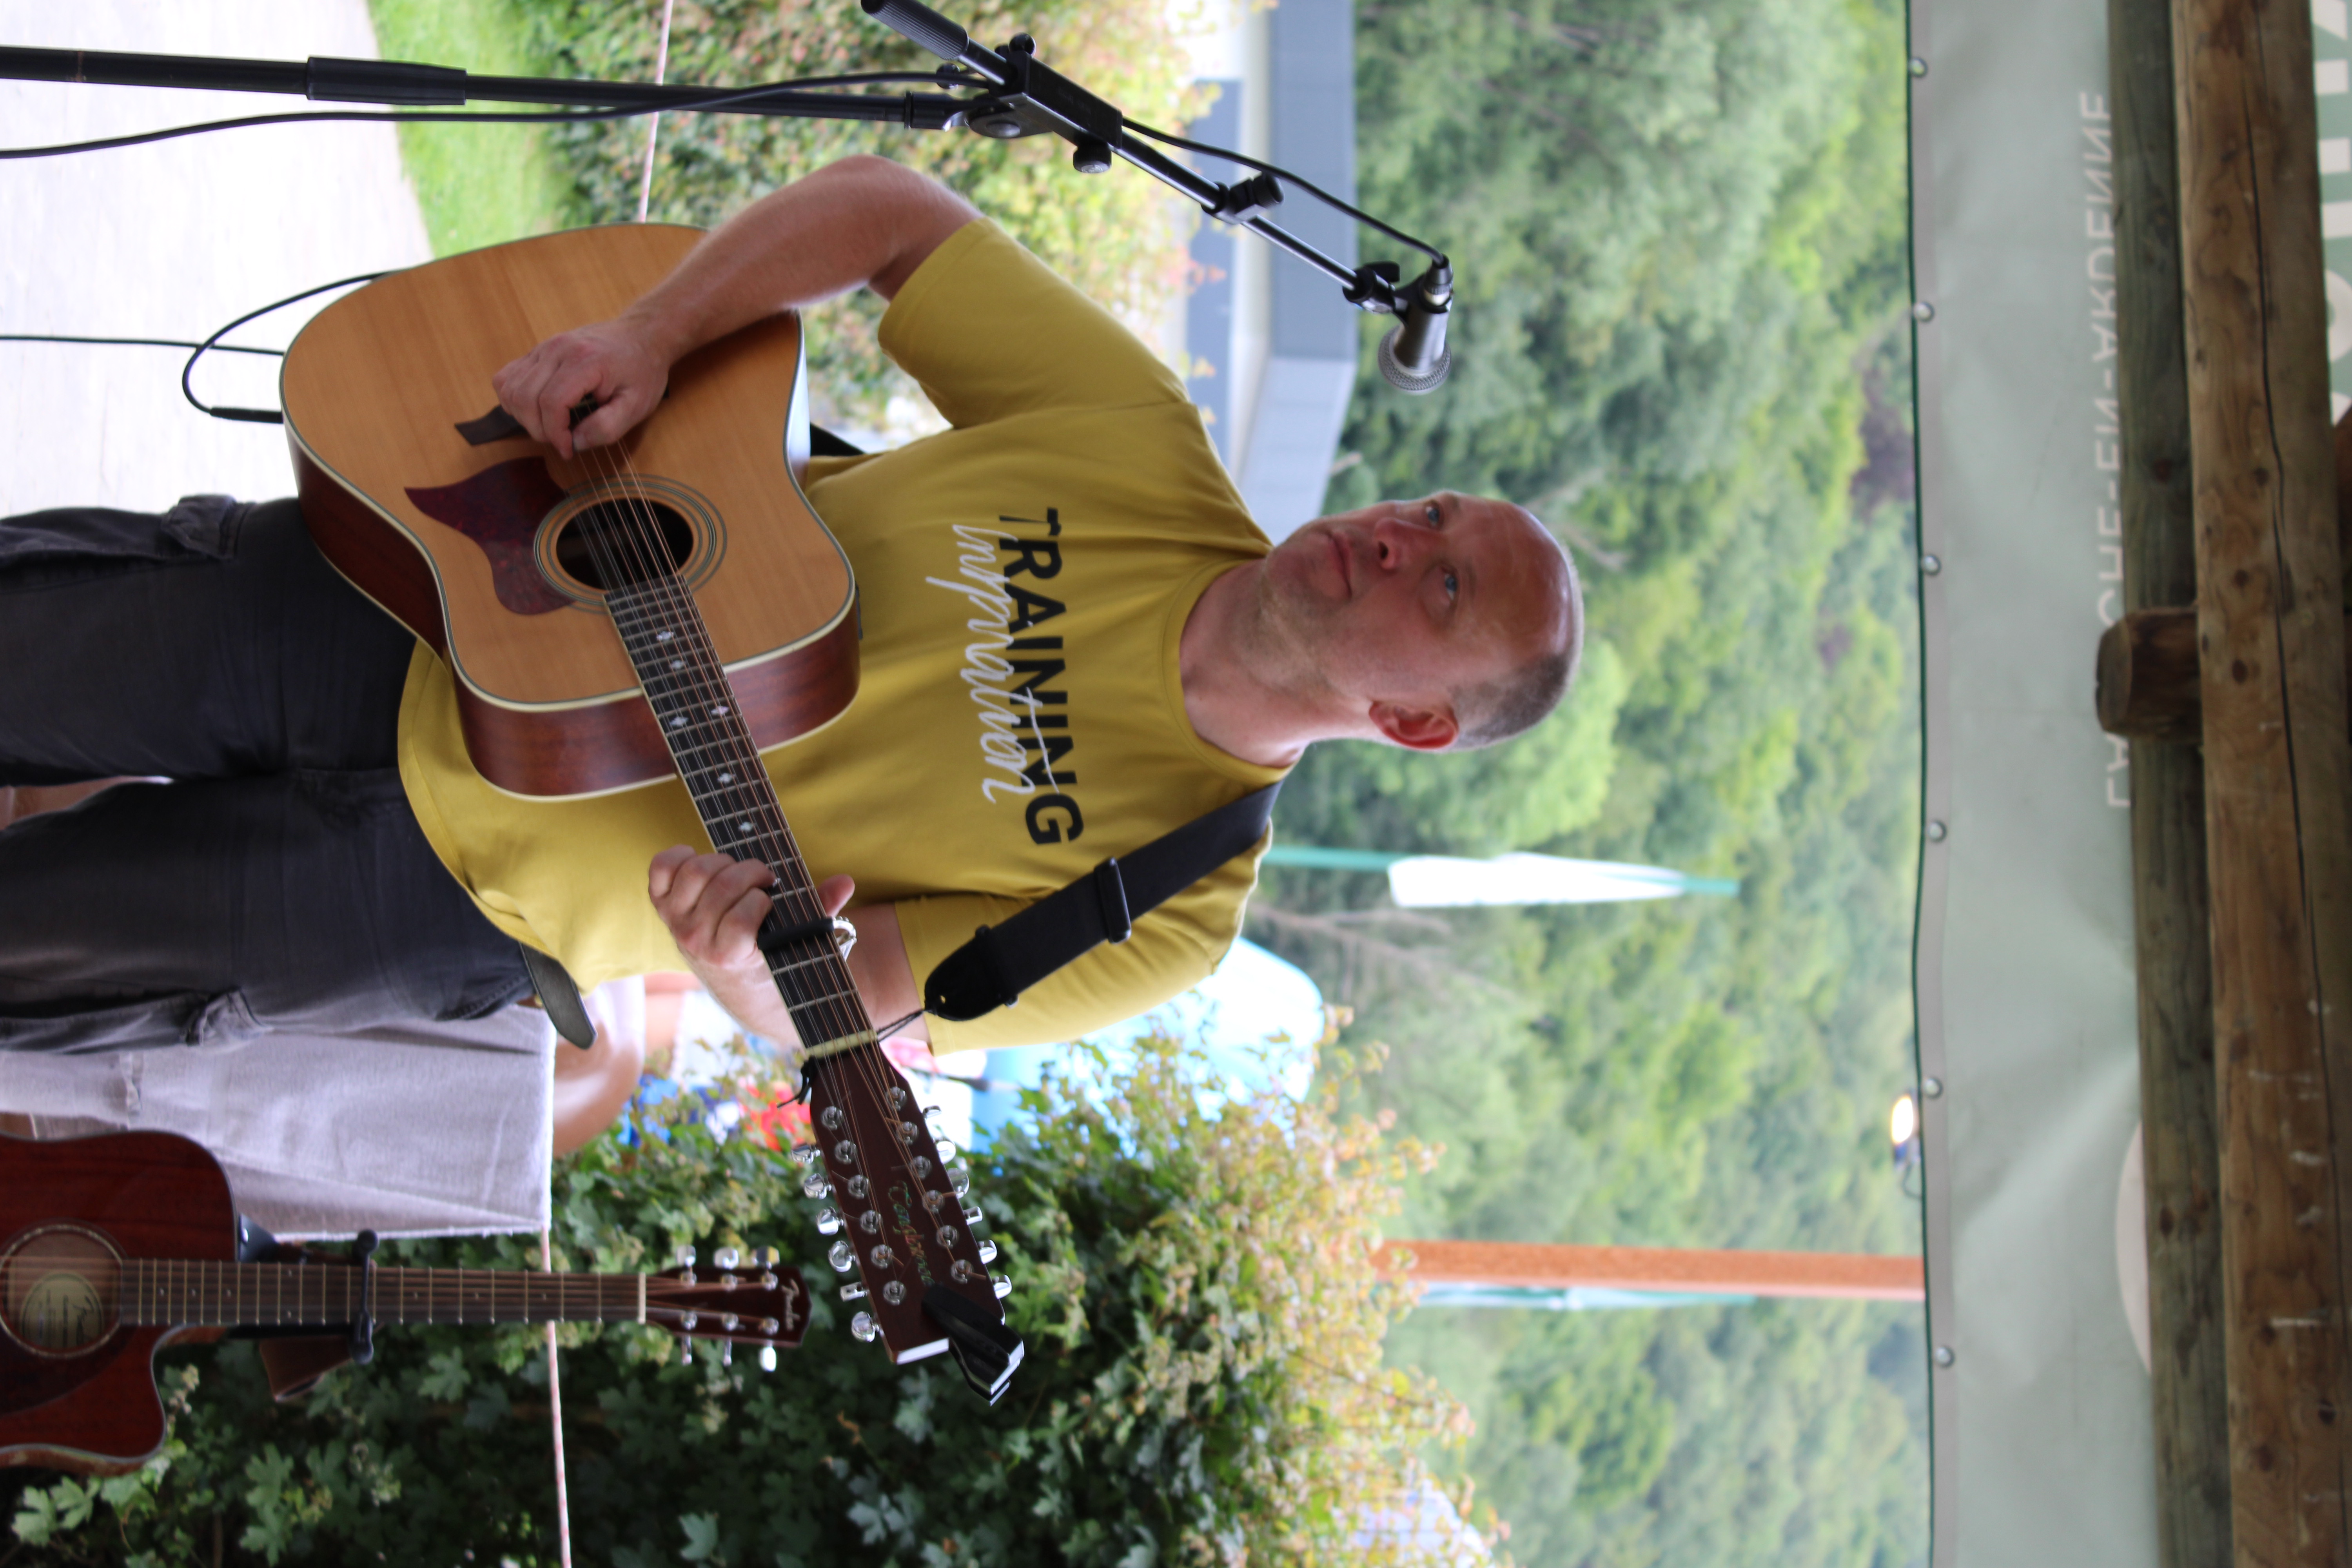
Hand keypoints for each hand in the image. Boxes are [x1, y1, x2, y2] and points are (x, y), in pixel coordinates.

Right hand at [492, 317, 670, 459]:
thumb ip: (607, 427)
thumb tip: (575, 442)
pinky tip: (535, 411)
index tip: (569, 449)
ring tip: (550, 428)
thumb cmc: (641, 371)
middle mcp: (558, 348)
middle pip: (525, 397)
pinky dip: (514, 400)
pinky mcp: (537, 350)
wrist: (641, 336)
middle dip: (538, 429)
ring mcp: (543, 347)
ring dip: (523, 417)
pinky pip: (506, 378)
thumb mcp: (637, 405)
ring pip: (510, 388)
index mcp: (585, 361)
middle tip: (561, 441)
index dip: (554, 434)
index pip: (551, 402)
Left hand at [649, 846, 854, 973]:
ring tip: (738, 871)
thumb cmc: (768, 949)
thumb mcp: (794, 939)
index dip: (761, 899)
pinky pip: (662, 867)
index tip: (771, 899)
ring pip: (695, 871)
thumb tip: (845, 883)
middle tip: (763, 879)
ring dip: (723, 861)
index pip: (741, 917)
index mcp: (729, 955)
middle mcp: (695, 940)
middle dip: (750, 872)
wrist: (730, 973)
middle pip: (721, 886)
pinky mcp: (661, 903)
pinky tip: (701, 860)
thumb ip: (820, 910)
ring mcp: (674, 921)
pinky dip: (680, 854)